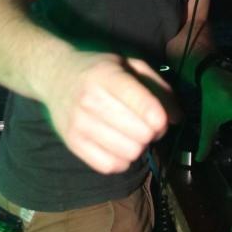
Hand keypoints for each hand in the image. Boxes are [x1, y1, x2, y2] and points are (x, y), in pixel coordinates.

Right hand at [42, 52, 181, 173]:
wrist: (55, 76)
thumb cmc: (100, 69)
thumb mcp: (130, 65)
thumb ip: (158, 87)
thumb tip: (177, 117)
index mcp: (107, 76)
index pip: (143, 106)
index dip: (160, 118)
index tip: (162, 119)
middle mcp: (90, 100)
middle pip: (141, 134)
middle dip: (152, 133)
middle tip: (148, 125)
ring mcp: (78, 123)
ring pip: (128, 153)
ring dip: (138, 147)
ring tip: (133, 134)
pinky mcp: (71, 143)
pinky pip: (110, 166)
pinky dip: (122, 160)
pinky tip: (119, 145)